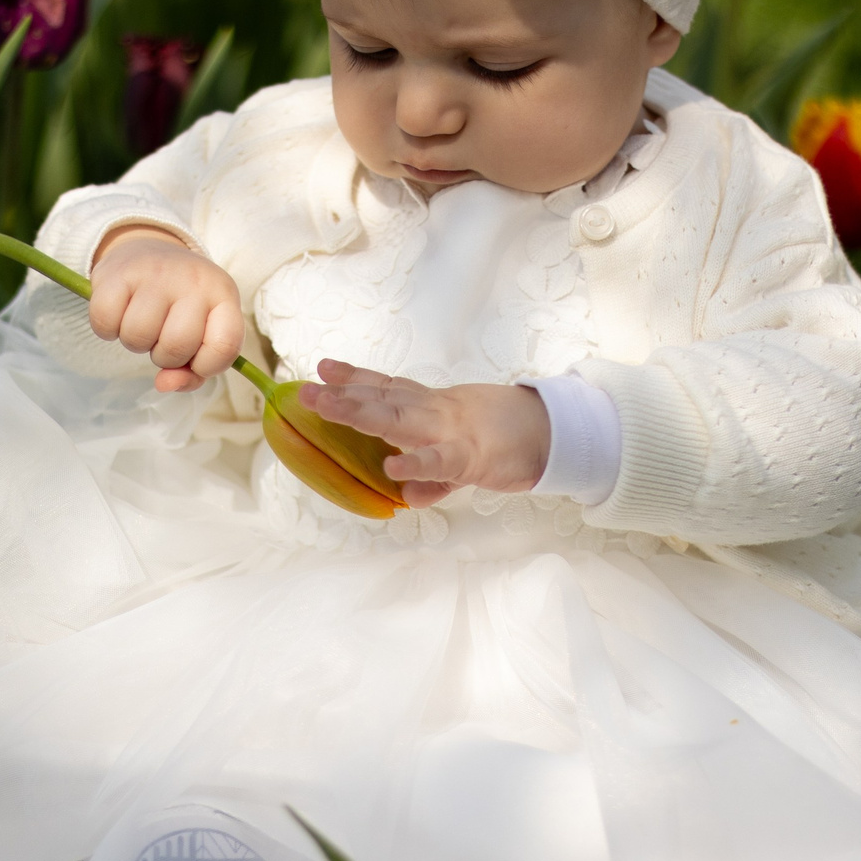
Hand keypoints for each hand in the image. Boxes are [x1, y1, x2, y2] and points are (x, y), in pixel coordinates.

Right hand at [89, 226, 243, 391]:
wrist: (148, 250)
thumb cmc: (179, 304)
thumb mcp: (201, 332)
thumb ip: (193, 371)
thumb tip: (165, 385)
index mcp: (223, 294)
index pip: (225, 346)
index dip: (206, 367)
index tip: (194, 360)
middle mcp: (193, 280)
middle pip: (176, 347)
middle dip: (164, 355)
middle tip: (162, 335)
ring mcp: (155, 273)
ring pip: (137, 338)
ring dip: (135, 342)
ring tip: (142, 322)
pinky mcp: (118, 273)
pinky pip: (105, 324)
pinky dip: (107, 329)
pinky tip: (119, 313)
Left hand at [298, 359, 550, 506]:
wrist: (554, 435)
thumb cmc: (506, 440)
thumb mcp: (461, 458)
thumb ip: (432, 476)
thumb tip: (405, 493)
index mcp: (434, 406)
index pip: (389, 387)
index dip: (356, 377)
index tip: (323, 367)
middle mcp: (436, 411)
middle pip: (383, 399)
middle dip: (344, 395)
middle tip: (306, 391)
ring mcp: (452, 431)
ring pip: (400, 420)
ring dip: (362, 414)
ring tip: (328, 408)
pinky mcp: (471, 456)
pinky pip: (440, 461)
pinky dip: (416, 464)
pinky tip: (392, 467)